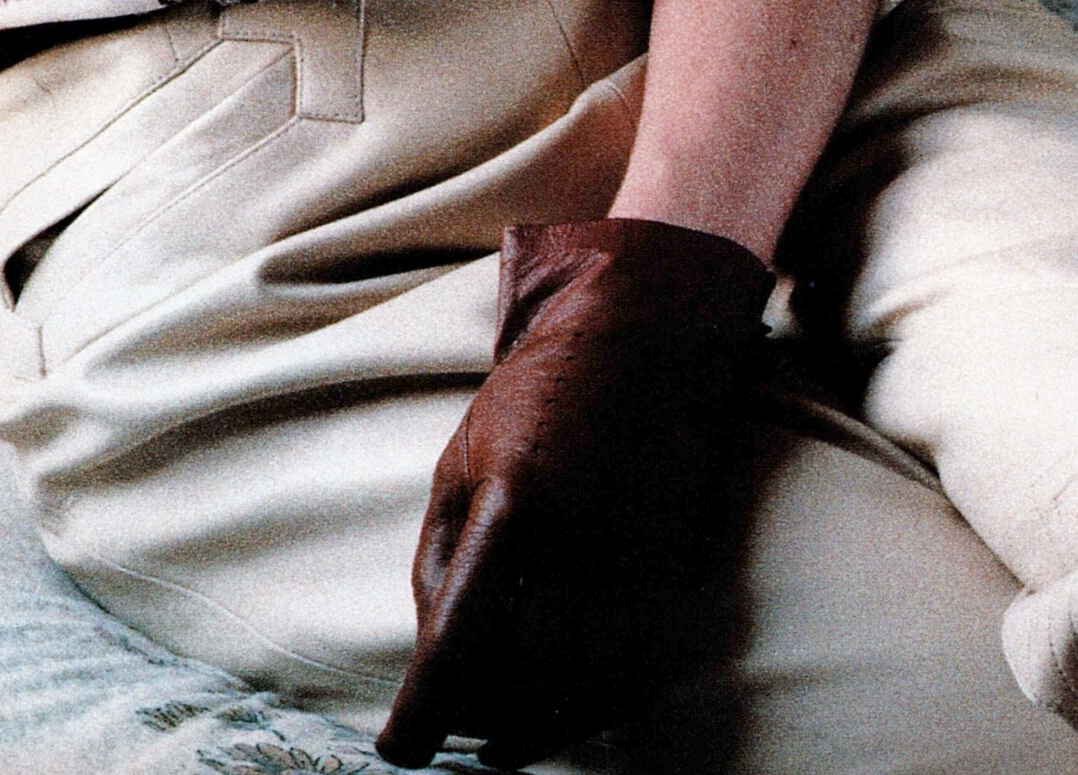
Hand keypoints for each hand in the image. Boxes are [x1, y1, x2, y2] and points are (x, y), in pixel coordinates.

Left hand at [374, 216, 772, 768]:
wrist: (642, 344)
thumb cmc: (536, 400)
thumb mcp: (460, 462)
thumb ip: (440, 560)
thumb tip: (435, 655)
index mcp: (511, 506)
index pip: (459, 640)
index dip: (425, 711)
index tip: (398, 751)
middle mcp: (578, 545)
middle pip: (520, 677)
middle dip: (475, 719)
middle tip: (448, 728)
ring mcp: (636, 564)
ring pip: (581, 691)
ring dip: (532, 727)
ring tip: (497, 738)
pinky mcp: (678, 578)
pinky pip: (632, 675)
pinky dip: (590, 708)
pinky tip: (559, 708)